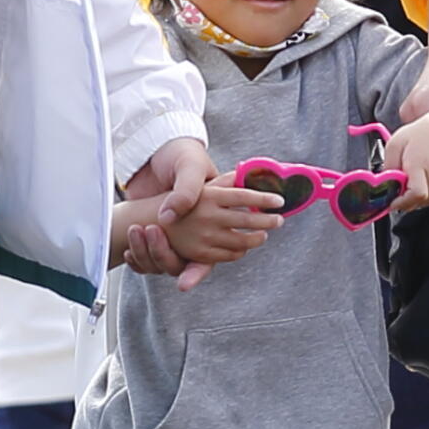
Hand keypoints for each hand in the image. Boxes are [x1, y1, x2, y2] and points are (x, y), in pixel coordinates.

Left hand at [118, 135, 218, 287]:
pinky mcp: (150, 231)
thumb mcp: (190, 167)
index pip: (209, 257)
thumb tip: (171, 217)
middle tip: (152, 234)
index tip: (183, 283)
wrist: (155, 146)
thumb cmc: (182, 153)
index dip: (197, 272)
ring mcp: (169, 232)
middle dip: (164, 257)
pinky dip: (135, 253)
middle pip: (181, 263)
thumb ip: (187, 191)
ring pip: (160, 261)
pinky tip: (128, 242)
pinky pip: (143, 255)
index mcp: (211, 221)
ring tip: (137, 229)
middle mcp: (191, 232)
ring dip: (146, 251)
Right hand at [159, 179, 285, 271]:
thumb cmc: (178, 199)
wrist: (149, 220)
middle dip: (268, 220)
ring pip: (242, 240)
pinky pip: (229, 255)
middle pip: (248, 219)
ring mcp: (203, 236)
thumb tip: (247, 173)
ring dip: (258, 237)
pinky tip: (245, 246)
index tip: (279, 201)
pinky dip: (241, 251)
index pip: (244, 195)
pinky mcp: (200, 253)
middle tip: (280, 220)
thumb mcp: (198, 182)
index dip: (264, 197)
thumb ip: (223, 181)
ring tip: (264, 235)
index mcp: (208, 194)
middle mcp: (207, 215)